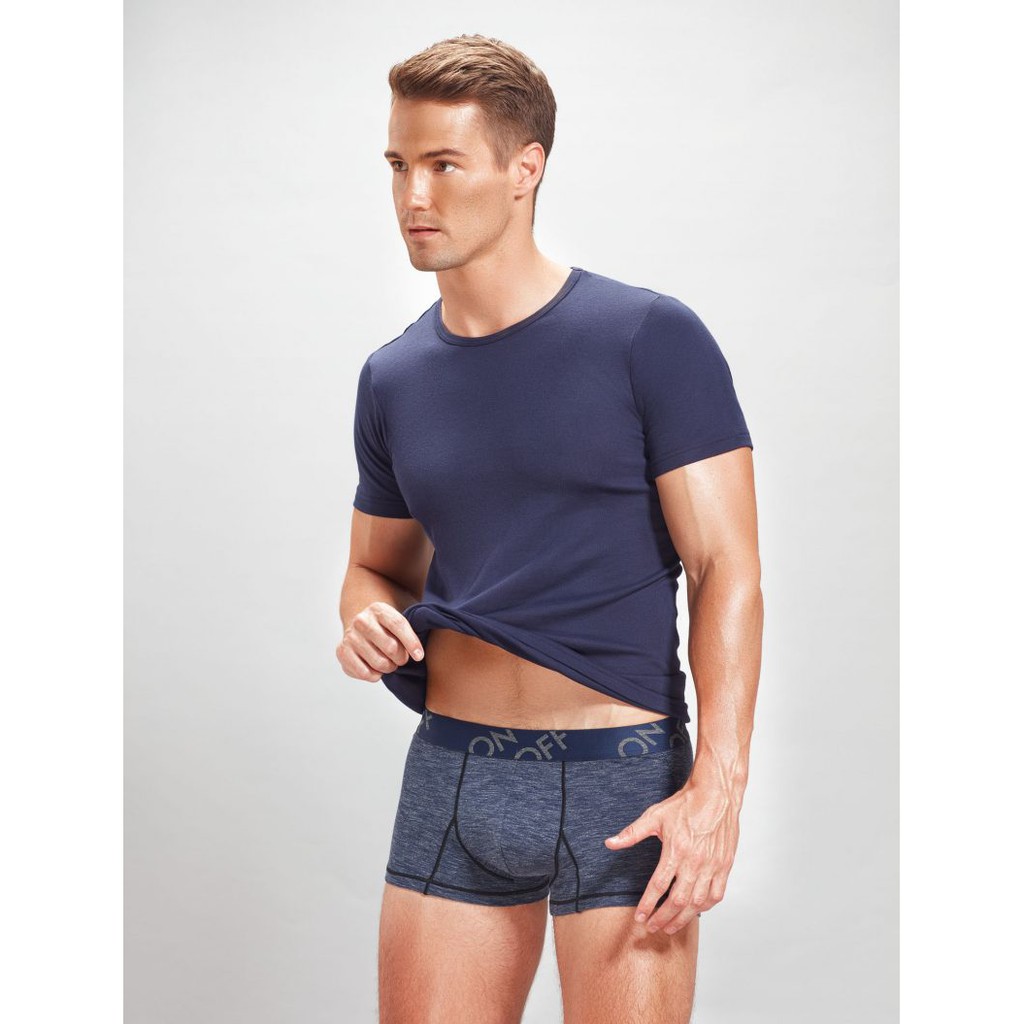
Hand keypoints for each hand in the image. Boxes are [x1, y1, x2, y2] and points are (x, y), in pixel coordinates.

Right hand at [336, 601, 423, 680]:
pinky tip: (376, 670)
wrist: (362, 626)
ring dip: (389, 668)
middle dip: (401, 658)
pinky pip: (365, 673)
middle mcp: (362, 620)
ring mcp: (350, 636)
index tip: (419, 656)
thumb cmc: (387, 628)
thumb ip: (412, 630)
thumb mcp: (399, 621)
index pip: (398, 625)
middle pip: (391, 647)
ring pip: (380, 662)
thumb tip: (419, 653)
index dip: (412, 642)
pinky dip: (375, 676)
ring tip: (390, 664)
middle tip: (402, 659)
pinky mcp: (342, 651)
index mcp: (379, 609)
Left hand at [604, 777, 738, 933]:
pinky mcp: (724, 866)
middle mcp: (695, 861)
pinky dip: (705, 907)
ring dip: (683, 918)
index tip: (640, 917)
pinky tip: (695, 910)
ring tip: (670, 927)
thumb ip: (632, 833)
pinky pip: (716, 894)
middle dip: (663, 918)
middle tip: (652, 928)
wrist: (715, 794)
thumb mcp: (654, 816)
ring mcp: (712, 866)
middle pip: (678, 900)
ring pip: (697, 902)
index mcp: (676, 851)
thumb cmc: (685, 804)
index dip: (648, 904)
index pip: (659, 886)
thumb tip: (610, 843)